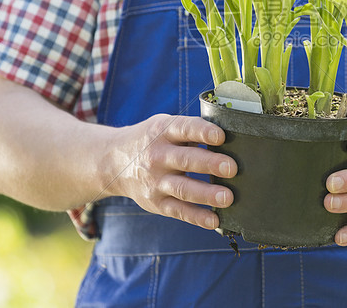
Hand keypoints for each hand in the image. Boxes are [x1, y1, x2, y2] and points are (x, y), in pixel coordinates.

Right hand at [104, 113, 236, 230]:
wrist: (114, 161)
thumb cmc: (153, 141)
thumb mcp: (165, 126)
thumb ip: (192, 130)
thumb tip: (232, 136)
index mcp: (163, 131)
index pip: (185, 129)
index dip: (203, 132)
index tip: (221, 136)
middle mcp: (158, 156)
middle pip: (186, 160)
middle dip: (210, 164)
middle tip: (232, 168)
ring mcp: (155, 181)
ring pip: (182, 188)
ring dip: (206, 194)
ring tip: (227, 197)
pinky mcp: (156, 202)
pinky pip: (178, 211)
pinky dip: (197, 217)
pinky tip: (214, 220)